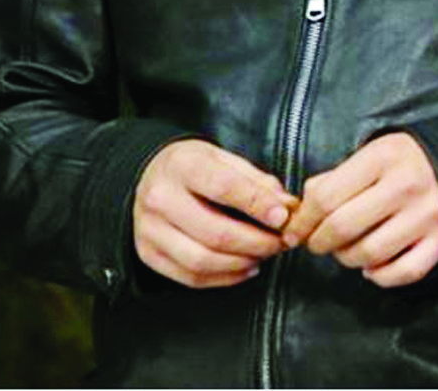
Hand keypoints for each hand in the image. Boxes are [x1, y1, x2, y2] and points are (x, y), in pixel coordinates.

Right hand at [133, 139, 297, 287]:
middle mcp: (160, 198)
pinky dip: (225, 278)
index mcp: (183, 165)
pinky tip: (245, 267)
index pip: (225, 188)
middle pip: (215, 232)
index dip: (258, 206)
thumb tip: (288, 208)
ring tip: (265, 254)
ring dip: (242, 263)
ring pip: (202, 261)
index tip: (284, 217)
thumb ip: (258, 183)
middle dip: (257, 242)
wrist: (151, 176)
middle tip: (280, 242)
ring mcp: (150, 230)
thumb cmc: (195, 168)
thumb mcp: (226, 160)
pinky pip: (190, 277)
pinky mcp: (148, 254)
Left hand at [282, 132, 437, 286]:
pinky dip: (381, 276)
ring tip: (347, 248)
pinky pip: (402, 273)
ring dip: (347, 258)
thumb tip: (298, 215)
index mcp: (385, 156)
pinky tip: (373, 264)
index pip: (325, 197)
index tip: (294, 231)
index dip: (302, 221)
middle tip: (317, 242)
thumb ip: (331, 180)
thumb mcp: (367, 155)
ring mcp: (427, 215)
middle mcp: (408, 184)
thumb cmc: (400, 163)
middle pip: (341, 228)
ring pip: (368, 254)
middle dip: (319, 242)